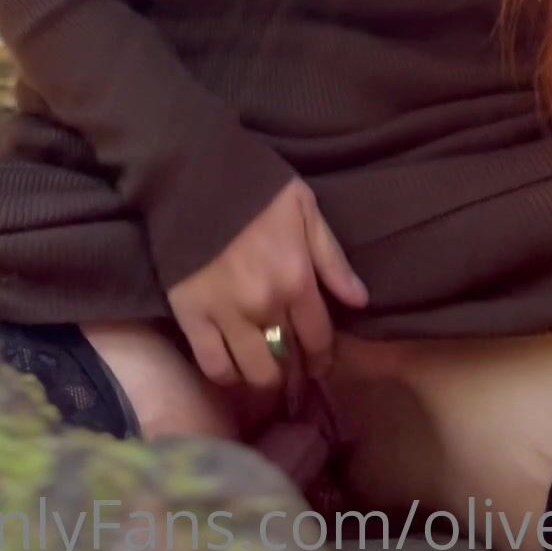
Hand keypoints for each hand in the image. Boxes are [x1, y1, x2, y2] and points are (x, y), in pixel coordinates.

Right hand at [164, 178, 368, 392]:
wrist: (192, 172)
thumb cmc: (254, 187)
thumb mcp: (304, 209)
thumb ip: (331, 258)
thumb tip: (360, 301)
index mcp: (296, 278)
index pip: (319, 338)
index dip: (324, 358)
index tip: (322, 364)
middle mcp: (264, 304)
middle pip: (288, 361)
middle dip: (295, 370)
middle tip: (293, 367)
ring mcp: (226, 313)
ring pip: (254, 372)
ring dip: (264, 378)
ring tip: (265, 371)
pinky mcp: (191, 316)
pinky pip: (214, 365)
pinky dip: (227, 375)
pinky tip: (233, 368)